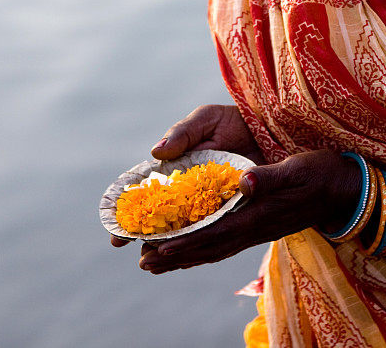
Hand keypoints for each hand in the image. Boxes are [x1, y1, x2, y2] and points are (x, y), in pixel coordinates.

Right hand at [110, 104, 263, 247]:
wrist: (268, 128)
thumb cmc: (230, 121)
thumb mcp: (205, 120)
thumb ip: (182, 134)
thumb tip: (156, 152)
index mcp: (174, 170)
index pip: (146, 195)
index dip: (128, 215)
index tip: (117, 234)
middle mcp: (187, 191)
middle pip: (161, 219)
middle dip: (145, 239)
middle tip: (138, 256)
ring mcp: (208, 203)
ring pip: (184, 230)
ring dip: (169, 248)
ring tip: (153, 265)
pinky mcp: (231, 210)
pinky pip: (214, 230)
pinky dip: (201, 243)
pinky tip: (186, 259)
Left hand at [136, 149, 361, 273]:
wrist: (344, 190)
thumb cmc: (321, 174)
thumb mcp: (297, 169)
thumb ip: (269, 177)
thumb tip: (243, 181)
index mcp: (260, 215)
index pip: (216, 233)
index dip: (187, 242)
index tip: (158, 247)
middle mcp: (256, 229)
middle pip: (210, 248)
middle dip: (177, 256)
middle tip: (144, 262)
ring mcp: (259, 231)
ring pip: (216, 250)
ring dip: (186, 258)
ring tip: (157, 263)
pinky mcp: (261, 227)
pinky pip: (226, 245)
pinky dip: (204, 251)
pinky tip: (193, 251)